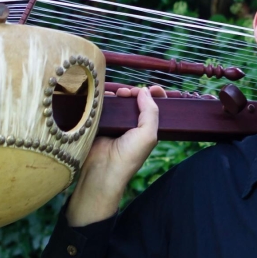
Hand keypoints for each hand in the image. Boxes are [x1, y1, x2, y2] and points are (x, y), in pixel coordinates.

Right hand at [66, 85, 165, 226]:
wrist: (102, 171)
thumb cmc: (129, 156)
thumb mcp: (148, 134)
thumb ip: (151, 112)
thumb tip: (145, 91)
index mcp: (147, 130)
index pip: (155, 109)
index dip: (156, 96)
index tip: (153, 87)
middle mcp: (133, 126)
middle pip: (136, 102)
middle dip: (135, 93)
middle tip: (129, 93)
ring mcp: (116, 125)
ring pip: (120, 102)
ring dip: (120, 94)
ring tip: (118, 94)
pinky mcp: (100, 124)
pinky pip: (104, 106)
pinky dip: (105, 99)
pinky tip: (104, 96)